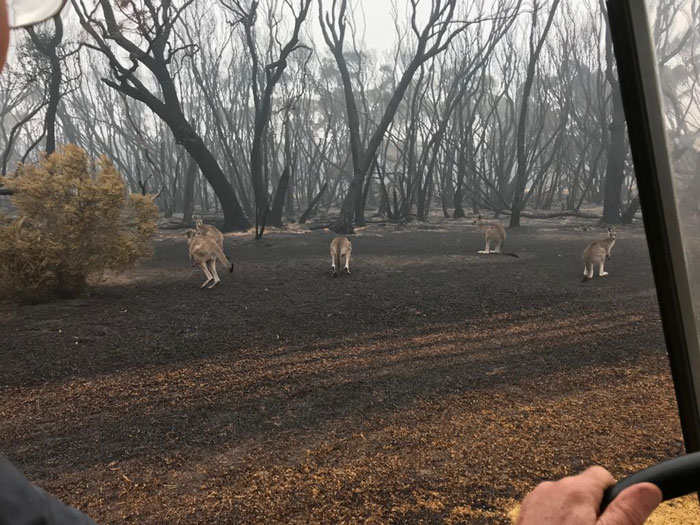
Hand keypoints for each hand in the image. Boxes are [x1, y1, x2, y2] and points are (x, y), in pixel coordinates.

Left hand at [516, 466, 661, 524]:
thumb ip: (627, 511)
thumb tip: (648, 489)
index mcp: (575, 490)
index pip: (602, 475)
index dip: (613, 496)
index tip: (615, 517)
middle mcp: (551, 488)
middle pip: (583, 489)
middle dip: (594, 509)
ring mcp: (534, 501)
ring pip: (564, 501)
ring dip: (573, 517)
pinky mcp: (525, 514)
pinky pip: (548, 511)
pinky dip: (556, 522)